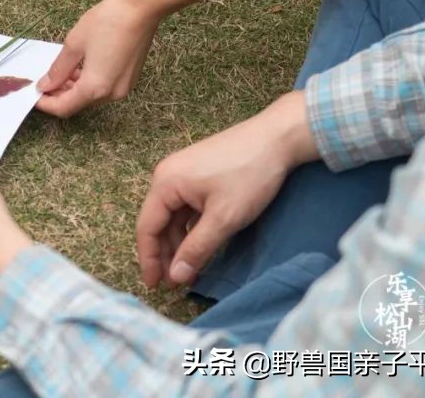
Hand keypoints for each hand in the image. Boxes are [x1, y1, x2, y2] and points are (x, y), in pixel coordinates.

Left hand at [36, 0, 161, 117]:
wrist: (143, 8)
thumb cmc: (108, 21)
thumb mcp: (74, 44)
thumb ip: (58, 69)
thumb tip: (45, 85)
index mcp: (95, 88)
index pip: (64, 107)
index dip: (45, 103)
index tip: (32, 92)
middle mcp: (110, 95)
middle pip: (78, 104)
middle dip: (58, 95)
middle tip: (43, 80)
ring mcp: (123, 88)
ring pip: (90, 97)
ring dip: (73, 88)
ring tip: (60, 71)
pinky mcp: (129, 80)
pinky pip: (103, 89)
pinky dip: (88, 83)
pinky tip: (79, 68)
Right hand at [135, 92, 317, 288]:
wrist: (277, 138)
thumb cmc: (249, 175)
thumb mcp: (224, 218)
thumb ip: (197, 249)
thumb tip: (176, 276)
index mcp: (165, 183)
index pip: (147, 227)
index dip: (149, 259)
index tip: (154, 285)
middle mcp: (167, 176)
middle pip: (157, 221)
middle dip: (164, 253)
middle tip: (173, 283)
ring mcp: (182, 173)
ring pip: (173, 216)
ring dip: (178, 242)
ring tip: (187, 269)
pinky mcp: (198, 173)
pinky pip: (185, 206)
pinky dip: (189, 228)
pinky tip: (198, 244)